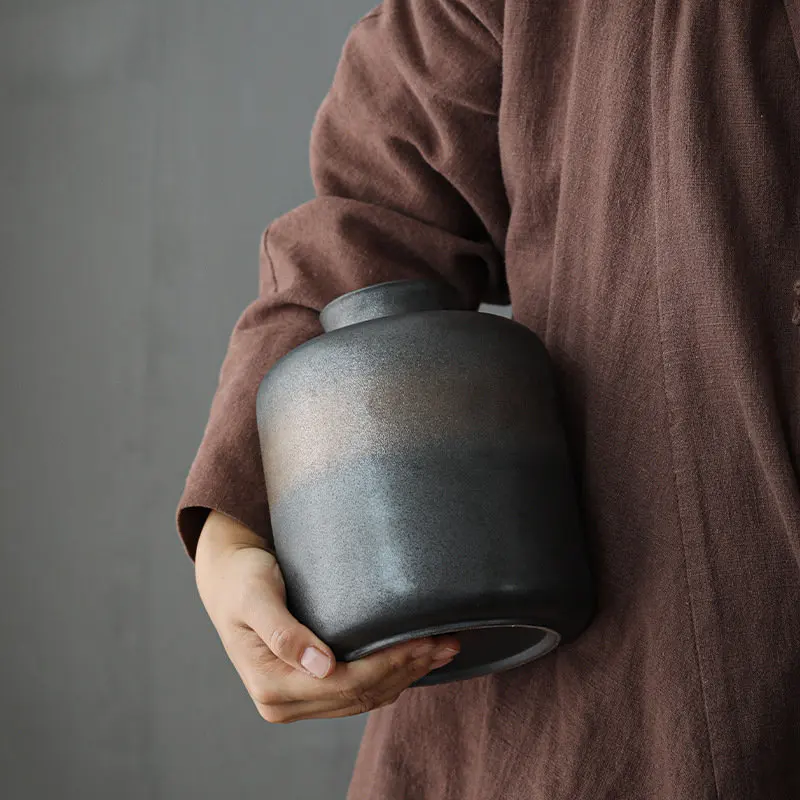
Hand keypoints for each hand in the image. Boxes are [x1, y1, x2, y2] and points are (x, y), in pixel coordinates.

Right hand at [194, 510, 460, 722]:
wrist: (226, 578)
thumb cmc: (241, 579)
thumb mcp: (256, 597)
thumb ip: (284, 632)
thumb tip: (320, 666)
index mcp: (272, 685)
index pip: (346, 683)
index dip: (390, 664)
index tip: (425, 640)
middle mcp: (284, 702)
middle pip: (361, 694)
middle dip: (407, 669)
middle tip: (447, 642)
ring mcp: (296, 699)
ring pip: (363, 698)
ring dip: (405, 676)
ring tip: (441, 649)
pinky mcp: (307, 687)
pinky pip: (355, 692)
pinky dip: (388, 677)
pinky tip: (412, 660)